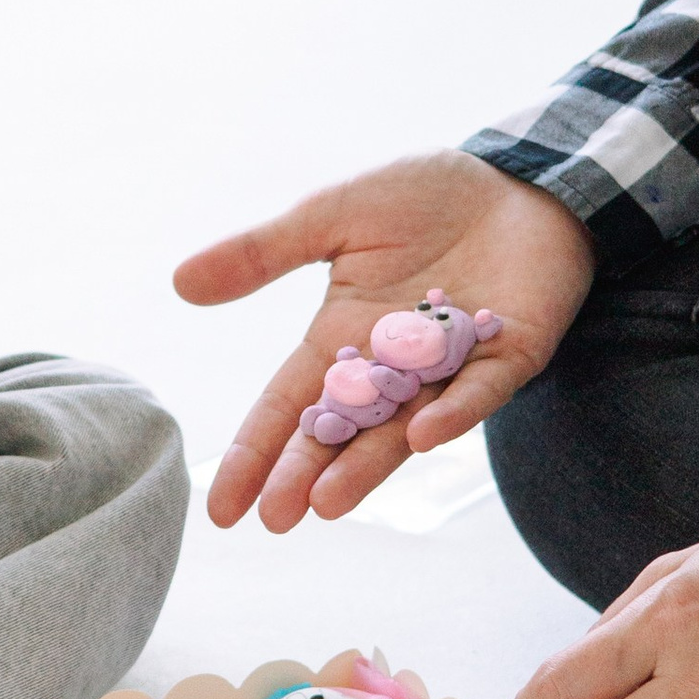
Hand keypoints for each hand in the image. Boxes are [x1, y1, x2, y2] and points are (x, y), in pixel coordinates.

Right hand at [175, 151, 597, 529]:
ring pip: (403, 427)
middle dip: (306, 474)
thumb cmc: (425, 197)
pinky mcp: (510, 353)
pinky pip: (479, 391)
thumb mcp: (330, 216)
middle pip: (342, 430)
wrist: (518, 179)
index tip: (222, 508)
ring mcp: (452, 367)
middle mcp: (394, 366)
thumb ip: (263, 252)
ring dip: (368, 466)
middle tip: (274, 518)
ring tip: (328, 504)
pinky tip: (420, 436)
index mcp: (344, 337)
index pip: (290, 404)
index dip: (255, 453)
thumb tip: (180, 283)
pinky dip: (453, 413)